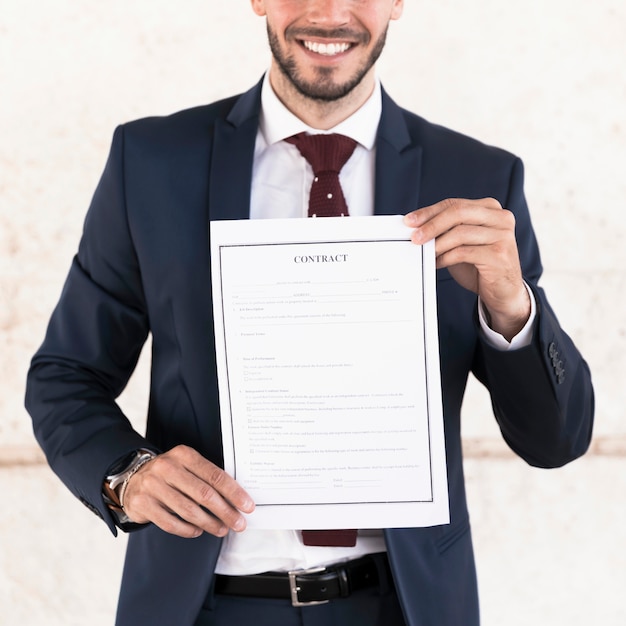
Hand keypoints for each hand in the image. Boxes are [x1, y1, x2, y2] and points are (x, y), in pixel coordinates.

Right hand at [121, 445, 254, 538]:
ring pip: (188, 510)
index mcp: (184, 454)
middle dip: (225, 511)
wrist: (132, 478)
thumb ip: (207, 477)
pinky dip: (188, 530)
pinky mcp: (142, 503)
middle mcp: (167, 467)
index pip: (214, 475)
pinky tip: (198, 530)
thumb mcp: (187, 466)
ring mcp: (153, 485)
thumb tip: (236, 498)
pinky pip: (171, 523)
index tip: (247, 506)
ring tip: (221, 529)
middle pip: (204, 494)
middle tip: (238, 523)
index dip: (234, 492)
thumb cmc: (170, 474)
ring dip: (209, 523)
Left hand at [404, 198, 530, 340]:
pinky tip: (437, 264)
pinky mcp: (500, 254)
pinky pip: (464, 252)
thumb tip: (416, 228)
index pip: (454, 204)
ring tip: (424, 253)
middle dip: (431, 225)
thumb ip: (447, 231)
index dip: (429, 212)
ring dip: (437, 244)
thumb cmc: (480, 265)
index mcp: (490, 208)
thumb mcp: (462, 243)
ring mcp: (503, 235)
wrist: (503, 291)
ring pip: (460, 233)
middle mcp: (501, 217)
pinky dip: (446, 258)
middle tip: (414, 237)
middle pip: (458, 213)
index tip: (409, 221)